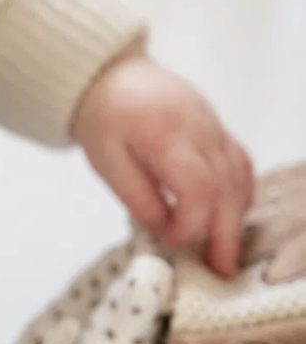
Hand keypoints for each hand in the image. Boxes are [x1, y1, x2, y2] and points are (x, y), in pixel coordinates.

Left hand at [70, 50, 254, 279]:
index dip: (192, 223)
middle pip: (228, 187)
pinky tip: (229, 216)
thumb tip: (164, 231)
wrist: (109, 73)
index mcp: (168, 136)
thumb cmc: (102, 116)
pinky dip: (240, 193)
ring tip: (224, 252)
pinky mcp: (217, 128)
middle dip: (226, 233)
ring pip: (240, 176)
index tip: (173, 243)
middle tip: (220, 270)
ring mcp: (214, 126)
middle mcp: (201, 130)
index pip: (199, 187)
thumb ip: (137, 197)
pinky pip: (239, 162)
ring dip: (236, 217)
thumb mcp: (105, 160)